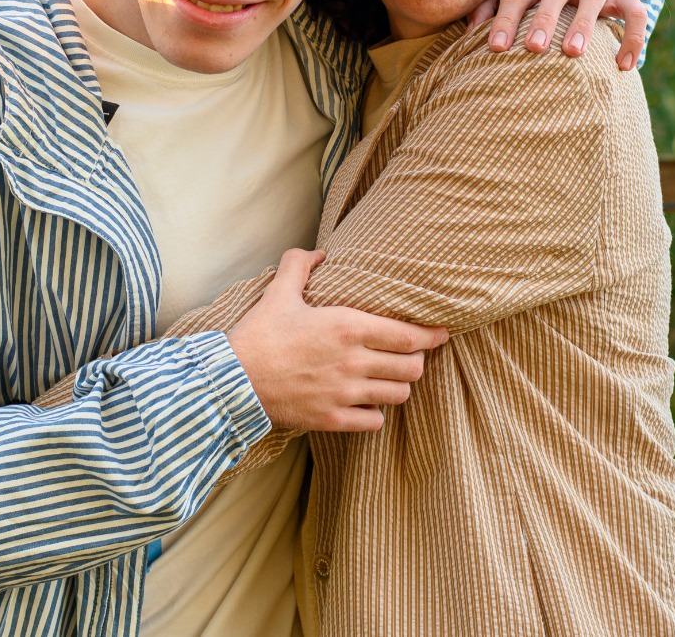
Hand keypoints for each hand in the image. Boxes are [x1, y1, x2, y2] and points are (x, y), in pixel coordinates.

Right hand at [226, 249, 448, 432]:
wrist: (233, 380)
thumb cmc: (258, 335)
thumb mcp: (279, 293)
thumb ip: (300, 266)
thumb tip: (318, 253)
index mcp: (347, 327)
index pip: (408, 336)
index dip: (431, 337)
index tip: (441, 335)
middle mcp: (353, 361)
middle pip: (412, 368)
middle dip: (417, 362)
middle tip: (411, 357)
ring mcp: (345, 393)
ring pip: (398, 395)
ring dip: (398, 386)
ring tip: (391, 380)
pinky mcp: (332, 419)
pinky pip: (374, 421)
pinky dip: (375, 413)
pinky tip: (367, 404)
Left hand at [468, 0, 646, 69]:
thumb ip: (492, 3)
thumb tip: (466, 33)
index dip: (505, 19)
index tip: (495, 47)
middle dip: (545, 19)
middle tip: (534, 48)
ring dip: (584, 23)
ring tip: (574, 53)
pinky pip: (635, 12)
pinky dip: (634, 37)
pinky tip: (625, 66)